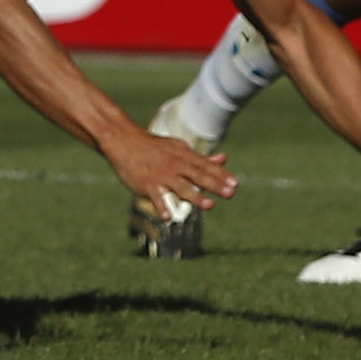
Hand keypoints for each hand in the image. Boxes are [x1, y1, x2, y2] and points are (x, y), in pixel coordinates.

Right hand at [106, 127, 239, 215]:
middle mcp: (175, 165)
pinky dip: (161, 206)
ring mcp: (161, 175)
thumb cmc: (155, 147)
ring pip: (180, 187)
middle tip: (231, 193)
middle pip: (198, 176)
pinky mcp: (146, 184)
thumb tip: (224, 159)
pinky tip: (168, 217)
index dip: (221, 175)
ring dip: (195, 196)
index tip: (235, 183)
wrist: (125, 142)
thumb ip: (201, 158)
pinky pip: (155, 197)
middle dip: (215, 185)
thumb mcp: (179, 148)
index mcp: (184, 156)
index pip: (206, 166)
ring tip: (209, 206)